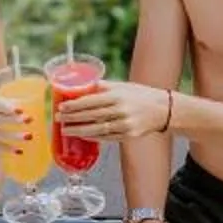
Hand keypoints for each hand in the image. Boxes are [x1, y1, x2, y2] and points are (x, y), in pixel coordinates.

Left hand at [58, 79, 173, 141]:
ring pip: (97, 129)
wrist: (163, 110)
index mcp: (118, 95)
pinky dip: (93, 137)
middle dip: (72, 118)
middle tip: (59, 119)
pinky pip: (106, 138)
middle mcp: (121, 110)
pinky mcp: (128, 136)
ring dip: (79, 130)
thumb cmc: (141, 95)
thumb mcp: (123, 86)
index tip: (61, 107)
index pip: (91, 101)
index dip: (74, 105)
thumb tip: (82, 84)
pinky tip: (82, 135)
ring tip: (66, 130)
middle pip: (91, 116)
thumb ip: (103, 87)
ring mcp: (125, 125)